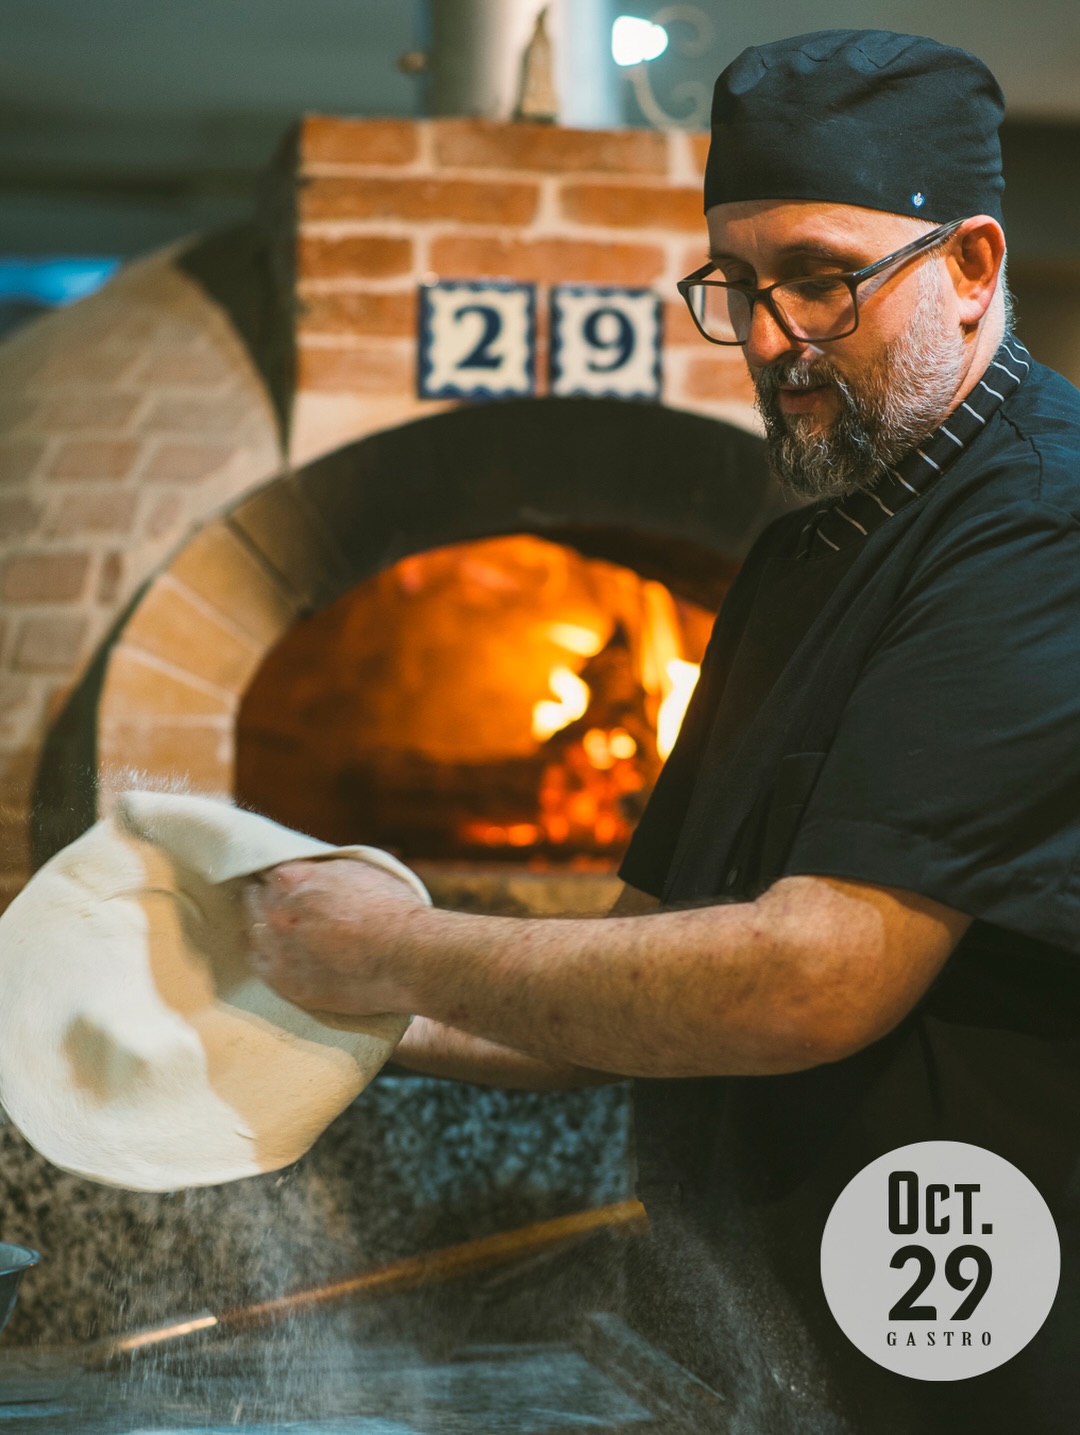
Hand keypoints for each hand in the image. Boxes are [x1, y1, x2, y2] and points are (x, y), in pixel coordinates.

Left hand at [241, 857, 425, 1015]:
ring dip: (264, 928)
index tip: (283, 881)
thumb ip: (324, 868)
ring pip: (252, 932)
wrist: (407, 956)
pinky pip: (260, 966)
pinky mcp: (285, 983)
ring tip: (281, 930)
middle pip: (253, 898)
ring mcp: (277, 949)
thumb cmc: (392, 909)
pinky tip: (279, 955)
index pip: (267, 871)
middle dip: (266, 898)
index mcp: (292, 878)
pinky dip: (267, 958)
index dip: (278, 877)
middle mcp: (276, 911)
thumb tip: (313, 867)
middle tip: (280, 903)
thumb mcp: (358, 868)